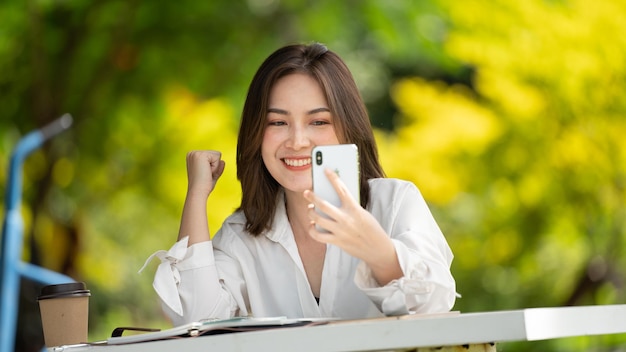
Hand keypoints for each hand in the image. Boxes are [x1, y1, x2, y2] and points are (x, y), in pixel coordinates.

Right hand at [186, 150, 225, 197]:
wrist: (198, 192)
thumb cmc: (203, 186)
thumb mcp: (212, 175)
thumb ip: (217, 168)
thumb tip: (223, 161)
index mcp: (192, 157)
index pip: (211, 156)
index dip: (212, 167)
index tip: (204, 174)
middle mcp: (192, 153)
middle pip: (215, 154)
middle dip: (214, 166)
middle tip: (206, 175)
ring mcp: (195, 153)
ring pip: (217, 155)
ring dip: (215, 166)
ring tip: (206, 174)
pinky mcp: (201, 155)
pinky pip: (218, 156)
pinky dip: (215, 166)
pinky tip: (207, 172)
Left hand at [303, 169, 401, 284]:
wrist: (378, 249)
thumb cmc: (370, 228)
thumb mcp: (363, 214)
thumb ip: (349, 207)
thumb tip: (332, 199)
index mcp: (355, 209)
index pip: (342, 189)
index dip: (333, 178)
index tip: (326, 170)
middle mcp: (346, 219)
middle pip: (323, 205)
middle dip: (312, 197)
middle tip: (306, 192)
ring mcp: (340, 231)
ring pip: (318, 219)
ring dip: (310, 212)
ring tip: (309, 208)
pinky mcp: (337, 241)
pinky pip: (318, 236)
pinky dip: (312, 229)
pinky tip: (312, 225)